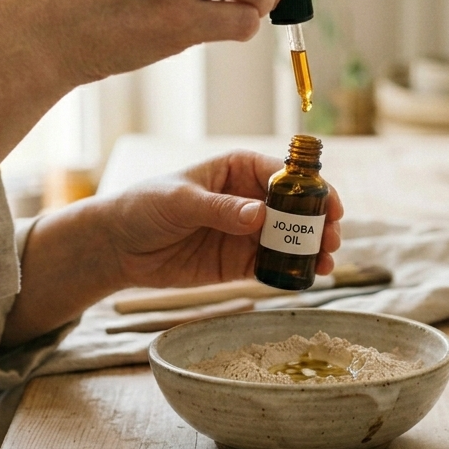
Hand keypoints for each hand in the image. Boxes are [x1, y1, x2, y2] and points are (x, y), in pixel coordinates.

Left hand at [2, 150, 343, 345]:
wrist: (117, 246)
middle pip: (295, 209)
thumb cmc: (144, 207)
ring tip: (325, 264)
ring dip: (311, 250)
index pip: (285, 175)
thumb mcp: (181, 201)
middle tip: (332, 240)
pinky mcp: (238, 262)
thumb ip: (220, 209)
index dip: (312, 190)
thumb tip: (259, 215)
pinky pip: (271, 265)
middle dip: (319, 223)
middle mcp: (249, 198)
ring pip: (289, 240)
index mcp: (238, 169)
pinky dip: (290, 272)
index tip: (331, 207)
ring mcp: (246, 231)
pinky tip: (305, 279)